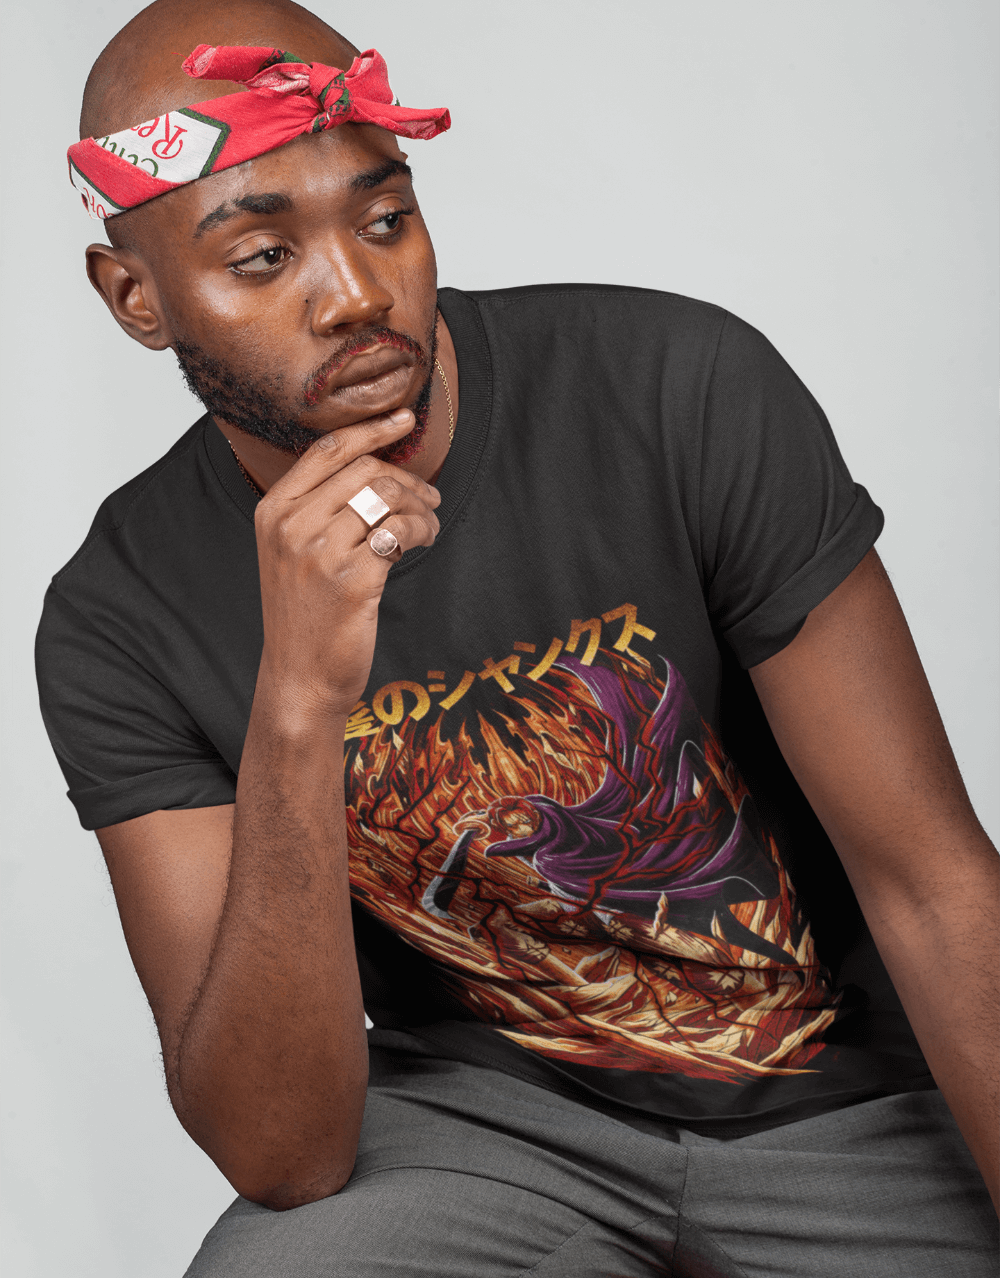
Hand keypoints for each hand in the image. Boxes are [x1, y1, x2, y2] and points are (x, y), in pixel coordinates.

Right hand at [252, 409, 440, 718]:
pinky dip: (424, 530)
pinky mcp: (353, 579)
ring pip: (388, 498)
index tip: (404, 419)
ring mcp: (321, 552)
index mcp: (273, 511)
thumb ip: (318, 507)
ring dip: (421, 506)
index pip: (327, 450)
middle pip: (366, 471)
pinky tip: (427, 541)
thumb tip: (375, 466)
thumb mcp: (292, 552)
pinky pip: (402, 532)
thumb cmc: (305, 613)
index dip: (370, 429)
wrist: (299, 676)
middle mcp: (291, 525)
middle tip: (431, 495)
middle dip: (408, 479)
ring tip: (430, 523)